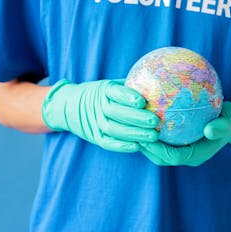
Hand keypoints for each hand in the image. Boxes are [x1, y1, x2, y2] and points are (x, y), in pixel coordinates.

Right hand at [42, 79, 159, 152]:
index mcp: (103, 90)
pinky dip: (121, 146)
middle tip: (155, 121)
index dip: (127, 96)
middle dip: (137, 118)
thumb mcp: (112, 84)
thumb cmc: (103, 94)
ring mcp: (95, 122)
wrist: (70, 106)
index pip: (115, 92)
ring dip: (134, 133)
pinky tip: (137, 147)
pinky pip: (107, 142)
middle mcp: (98, 105)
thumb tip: (159, 84)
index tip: (142, 101)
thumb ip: (131, 85)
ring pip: (113, 129)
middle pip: (116, 112)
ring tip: (153, 136)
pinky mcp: (94, 136)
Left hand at [139, 100, 230, 165]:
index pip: (174, 157)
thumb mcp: (229, 120)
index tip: (146, 137)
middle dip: (146, 148)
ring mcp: (181, 150)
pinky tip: (142, 115)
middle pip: (161, 157)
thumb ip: (221, 126)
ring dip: (145, 141)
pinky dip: (151, 130)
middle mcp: (187, 155)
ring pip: (158, 150)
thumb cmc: (230, 119)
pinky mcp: (178, 142)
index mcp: (197, 155)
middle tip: (132, 132)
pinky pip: (162, 138)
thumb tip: (209, 130)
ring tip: (131, 126)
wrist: (230, 121)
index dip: (159, 150)